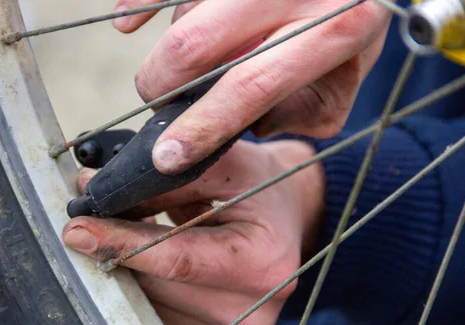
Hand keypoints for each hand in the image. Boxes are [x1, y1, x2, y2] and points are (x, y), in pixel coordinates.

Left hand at [63, 140, 323, 324]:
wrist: (285, 222)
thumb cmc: (260, 189)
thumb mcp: (226, 165)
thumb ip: (166, 176)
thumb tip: (93, 186)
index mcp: (263, 263)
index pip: (177, 258)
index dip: (122, 242)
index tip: (77, 229)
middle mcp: (252, 313)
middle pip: (156, 288)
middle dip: (115, 254)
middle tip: (87, 223)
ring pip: (148, 310)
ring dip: (124, 276)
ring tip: (129, 242)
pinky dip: (138, 298)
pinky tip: (139, 273)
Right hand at [111, 0, 390, 173]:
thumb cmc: (347, 27)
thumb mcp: (344, 81)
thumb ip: (297, 114)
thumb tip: (236, 126)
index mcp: (336, 29)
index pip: (250, 85)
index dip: (203, 126)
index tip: (165, 158)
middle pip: (195, 46)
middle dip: (161, 88)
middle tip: (163, 106)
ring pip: (182, 16)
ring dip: (172, 51)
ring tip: (199, 59)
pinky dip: (139, 1)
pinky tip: (126, 22)